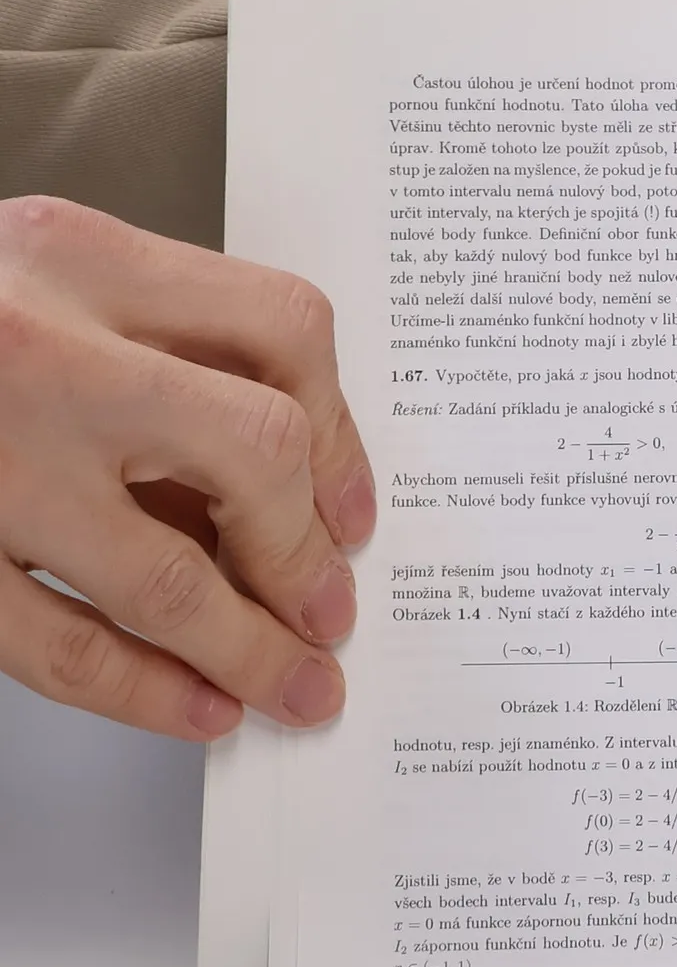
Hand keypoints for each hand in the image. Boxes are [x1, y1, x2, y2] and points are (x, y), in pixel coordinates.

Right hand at [0, 196, 374, 739]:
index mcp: (77, 258)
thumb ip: (154, 348)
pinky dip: (145, 691)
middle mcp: (35, 350)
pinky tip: (197, 708)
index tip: (352, 511)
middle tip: (329, 610)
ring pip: (162, 574)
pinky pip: (57, 645)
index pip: (279, 330)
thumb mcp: (41, 280)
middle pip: (249, 449)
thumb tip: (289, 491)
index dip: (340, 433)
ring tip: (294, 686)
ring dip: (249, 648)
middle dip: (306, 551)